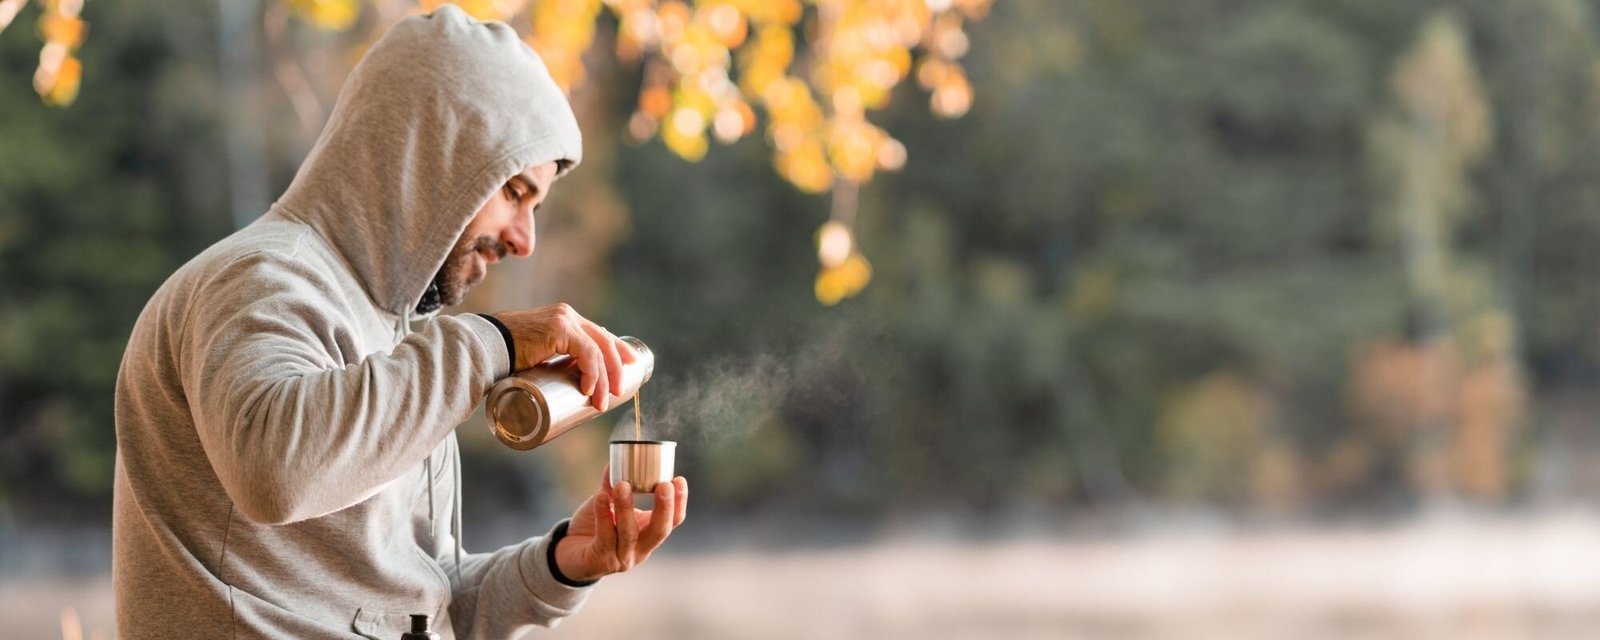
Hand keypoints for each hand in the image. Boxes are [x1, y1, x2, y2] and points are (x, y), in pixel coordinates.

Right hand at [492, 303, 637, 409]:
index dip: (618, 350)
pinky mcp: (560, 329)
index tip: (629, 368)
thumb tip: (565, 383)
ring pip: (598, 350)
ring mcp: (565, 320)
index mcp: (565, 319)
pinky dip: (591, 372)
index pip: (599, 334)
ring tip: (600, 402)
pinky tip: (588, 388)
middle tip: (617, 392)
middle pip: (604, 341)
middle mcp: (568, 315)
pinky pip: (586, 352)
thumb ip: (551, 359)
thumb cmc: (505, 357)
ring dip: (602, 379)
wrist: (485, 348)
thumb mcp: (537, 355)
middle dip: (616, 368)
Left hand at [554, 466, 687, 582]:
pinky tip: (601, 497)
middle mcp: (640, 549)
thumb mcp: (608, 507)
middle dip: (664, 508)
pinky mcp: (602, 561)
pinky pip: (605, 536)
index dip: (679, 502)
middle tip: (664, 485)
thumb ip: (612, 487)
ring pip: (629, 533)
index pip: (673, 521)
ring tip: (623, 485)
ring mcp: (622, 558)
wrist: (568, 556)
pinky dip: (603, 514)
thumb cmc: (593, 530)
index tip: (679, 479)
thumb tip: (614, 461)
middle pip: (660, 531)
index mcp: (648, 535)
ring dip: (627, 507)